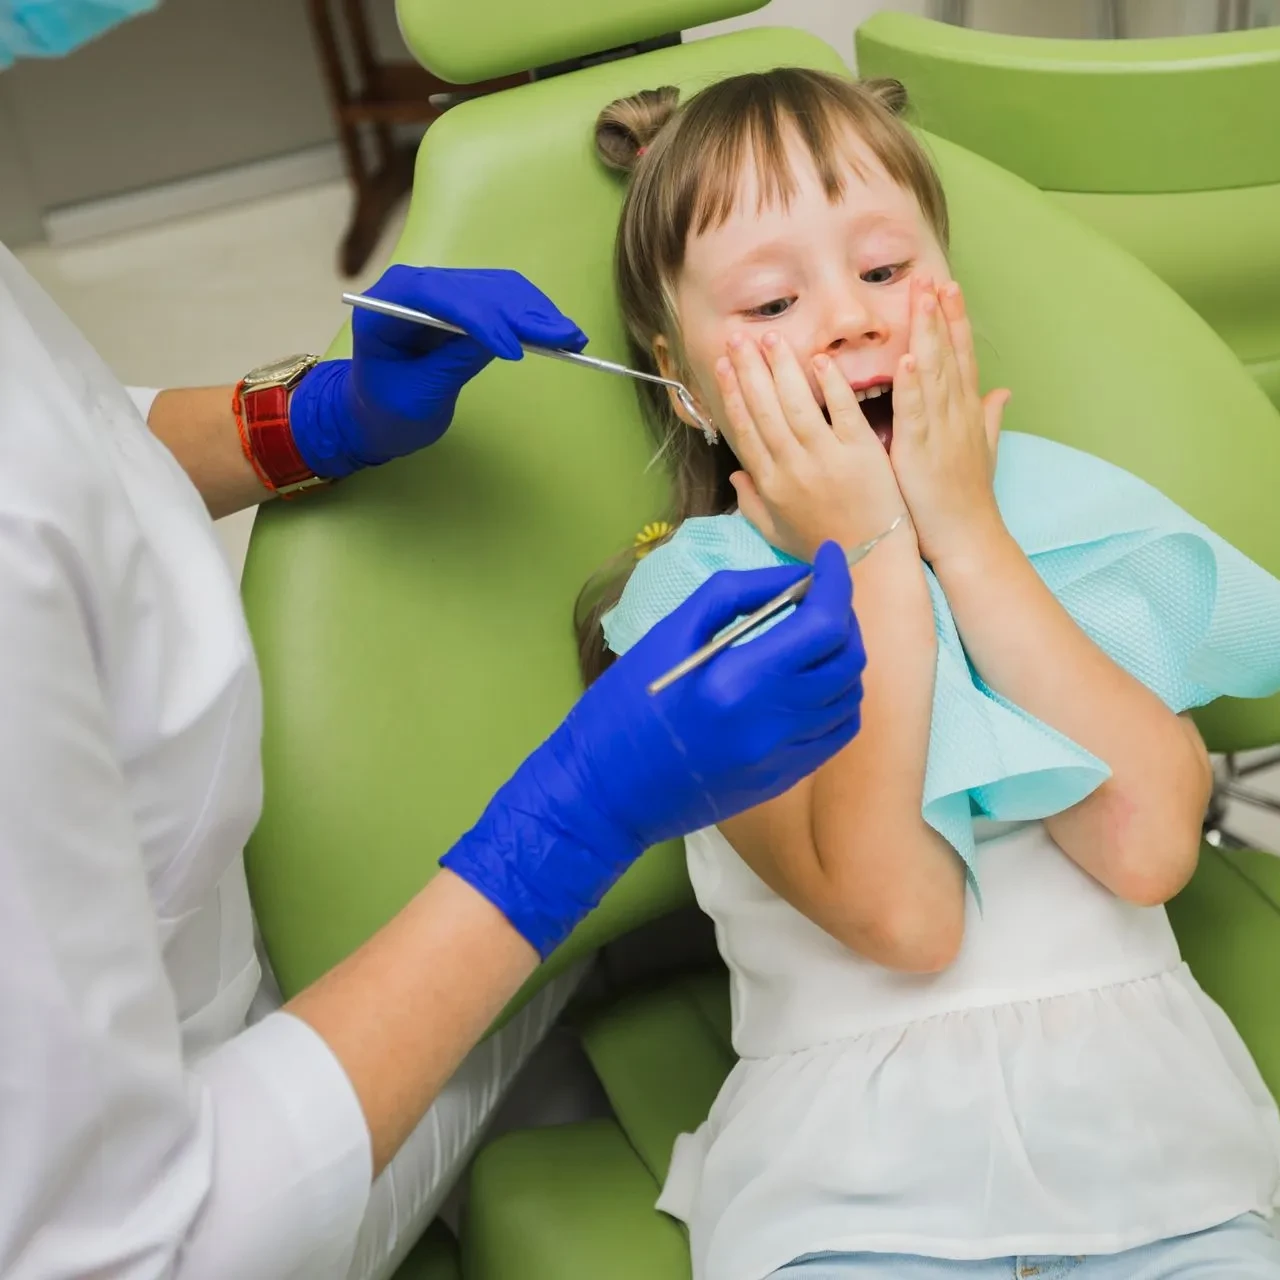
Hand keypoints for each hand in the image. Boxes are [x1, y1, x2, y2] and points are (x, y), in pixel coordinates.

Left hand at [288, 264, 587, 478]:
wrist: (374, 413)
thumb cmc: (385, 409)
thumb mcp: (416, 397)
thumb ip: (451, 365)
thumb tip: (500, 342)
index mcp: (385, 305)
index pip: (436, 296)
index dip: (479, 318)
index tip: (513, 351)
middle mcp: (414, 286)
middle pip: (475, 288)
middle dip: (522, 313)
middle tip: (565, 339)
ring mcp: (441, 292)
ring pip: (496, 289)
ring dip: (536, 312)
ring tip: (573, 337)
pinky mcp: (464, 303)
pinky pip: (503, 300)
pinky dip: (532, 315)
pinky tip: (560, 332)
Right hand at [441, 544, 865, 955]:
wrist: (603, 792)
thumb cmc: (622, 705)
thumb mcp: (669, 634)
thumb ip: (736, 595)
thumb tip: (793, 578)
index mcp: (736, 680)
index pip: (823, 624)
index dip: (835, 581)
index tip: (829, 556)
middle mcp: (770, 722)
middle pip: (846, 658)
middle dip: (842, 614)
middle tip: (816, 594)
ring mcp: (782, 757)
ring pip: (850, 695)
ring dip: (841, 655)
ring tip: (812, 636)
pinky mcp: (782, 779)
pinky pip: (838, 732)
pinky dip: (839, 696)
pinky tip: (813, 680)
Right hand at [717, 330, 906, 561]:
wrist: (869, 563)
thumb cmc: (823, 547)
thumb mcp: (776, 531)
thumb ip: (751, 503)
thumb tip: (735, 475)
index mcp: (770, 484)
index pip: (745, 430)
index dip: (731, 395)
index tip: (721, 367)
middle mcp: (792, 468)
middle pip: (765, 410)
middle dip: (749, 370)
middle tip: (738, 338)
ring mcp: (826, 459)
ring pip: (797, 405)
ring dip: (782, 369)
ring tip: (770, 339)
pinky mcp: (861, 453)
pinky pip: (843, 412)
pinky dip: (831, 385)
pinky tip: (819, 359)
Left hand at [889, 277, 1010, 567]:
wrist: (969, 539)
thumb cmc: (967, 501)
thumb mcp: (981, 452)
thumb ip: (989, 417)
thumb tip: (1002, 391)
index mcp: (966, 413)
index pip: (962, 357)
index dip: (956, 321)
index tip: (949, 287)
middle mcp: (957, 415)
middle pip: (949, 354)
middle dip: (940, 314)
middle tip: (930, 276)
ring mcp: (941, 431)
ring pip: (934, 373)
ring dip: (928, 335)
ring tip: (921, 300)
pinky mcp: (921, 452)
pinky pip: (916, 412)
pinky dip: (912, 385)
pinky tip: (908, 357)